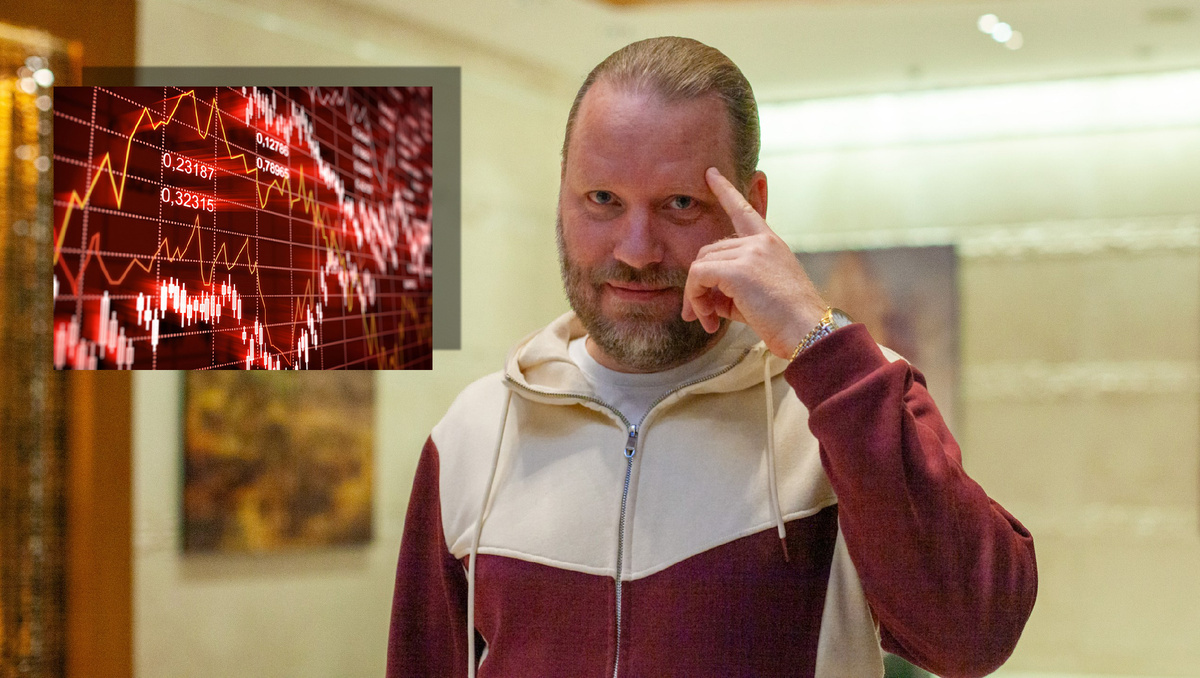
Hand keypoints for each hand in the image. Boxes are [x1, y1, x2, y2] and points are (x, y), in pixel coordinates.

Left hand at [681, 167, 827, 358]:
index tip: (710, 174)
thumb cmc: (787, 320)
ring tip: (707, 320)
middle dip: (700, 284)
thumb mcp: (758, 296)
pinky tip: (707, 318)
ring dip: (696, 295)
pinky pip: (697, 276)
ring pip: (700, 265)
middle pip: (709, 252)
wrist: (807, 331)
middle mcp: (760, 242)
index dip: (726, 191)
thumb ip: (730, 288)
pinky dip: (694, 297)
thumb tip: (702, 296)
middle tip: (702, 314)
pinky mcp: (737, 270)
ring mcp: (749, 252)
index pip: (745, 210)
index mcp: (770, 243)